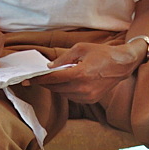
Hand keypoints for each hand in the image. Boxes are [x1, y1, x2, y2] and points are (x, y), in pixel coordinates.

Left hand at [28, 41, 143, 102]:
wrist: (122, 65)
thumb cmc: (102, 53)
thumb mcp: (81, 48)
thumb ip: (63, 58)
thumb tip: (49, 67)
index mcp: (80, 74)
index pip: (53, 79)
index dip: (38, 80)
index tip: (27, 80)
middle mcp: (83, 88)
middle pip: (56, 88)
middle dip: (45, 83)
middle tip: (37, 78)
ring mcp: (87, 96)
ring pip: (63, 94)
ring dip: (56, 87)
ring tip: (56, 77)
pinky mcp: (90, 100)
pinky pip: (71, 97)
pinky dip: (66, 90)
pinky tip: (69, 82)